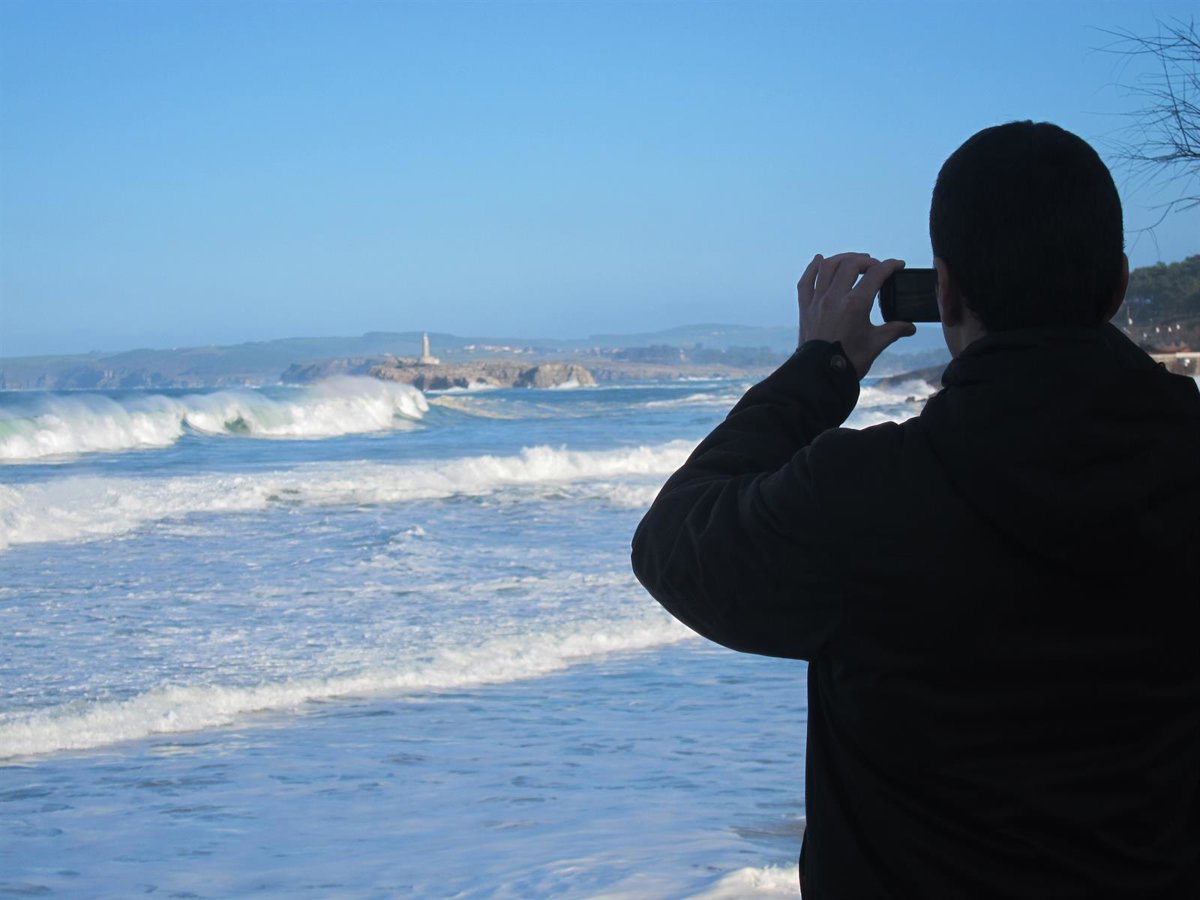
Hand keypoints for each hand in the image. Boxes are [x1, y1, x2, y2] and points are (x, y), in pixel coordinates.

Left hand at [797, 252, 915, 379]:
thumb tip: (910, 327)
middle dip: (866, 260)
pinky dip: (812, 268)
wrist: (820, 376)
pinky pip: (806, 281)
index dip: (890, 265)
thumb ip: (894, 330)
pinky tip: (819, 260)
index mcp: (855, 304)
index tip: (898, 265)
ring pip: (827, 267)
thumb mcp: (876, 344)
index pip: (876, 274)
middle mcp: (834, 297)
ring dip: (842, 259)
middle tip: (876, 266)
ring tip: (854, 261)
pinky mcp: (805, 308)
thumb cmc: (849, 361)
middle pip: (850, 264)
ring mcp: (817, 301)